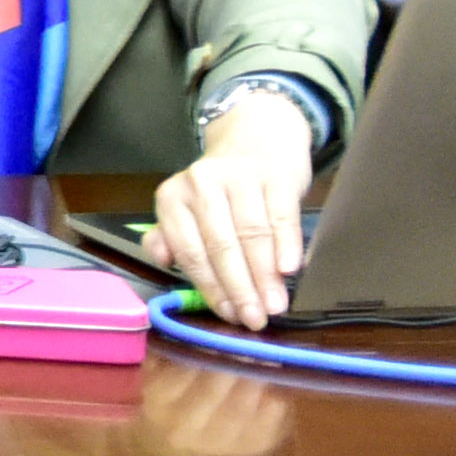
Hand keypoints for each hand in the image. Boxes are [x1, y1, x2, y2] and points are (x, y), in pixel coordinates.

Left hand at [147, 89, 318, 330]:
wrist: (257, 136)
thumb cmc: (220, 187)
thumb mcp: (187, 207)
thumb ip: (170, 236)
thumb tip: (165, 261)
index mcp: (172, 197)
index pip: (190, 251)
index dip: (210, 288)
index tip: (229, 315)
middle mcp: (201, 184)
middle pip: (221, 247)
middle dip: (239, 289)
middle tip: (255, 318)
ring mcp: (238, 177)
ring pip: (251, 236)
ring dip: (264, 276)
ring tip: (275, 305)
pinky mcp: (275, 175)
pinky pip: (281, 216)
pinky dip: (286, 245)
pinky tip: (290, 270)